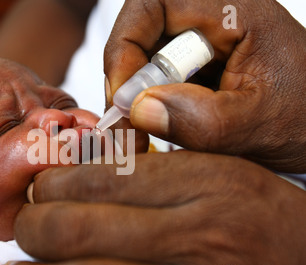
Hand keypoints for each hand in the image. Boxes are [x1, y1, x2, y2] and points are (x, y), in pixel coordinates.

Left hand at [0, 151, 305, 264]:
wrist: (305, 261)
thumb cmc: (253, 208)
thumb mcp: (214, 166)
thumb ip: (154, 162)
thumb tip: (83, 165)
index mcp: (198, 182)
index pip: (103, 179)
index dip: (55, 185)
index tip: (39, 189)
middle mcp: (191, 234)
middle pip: (83, 230)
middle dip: (36, 228)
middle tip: (22, 227)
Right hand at [104, 0, 305, 172]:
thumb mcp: (255, 126)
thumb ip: (200, 120)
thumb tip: (137, 109)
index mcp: (233, 10)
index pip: (152, 7)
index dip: (125, 49)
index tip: (123, 98)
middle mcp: (211, 19)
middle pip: (139, 36)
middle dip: (126, 83)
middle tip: (127, 127)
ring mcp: (201, 43)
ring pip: (142, 62)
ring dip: (135, 101)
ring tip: (140, 138)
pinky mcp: (195, 66)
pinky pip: (155, 80)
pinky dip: (147, 108)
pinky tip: (156, 131)